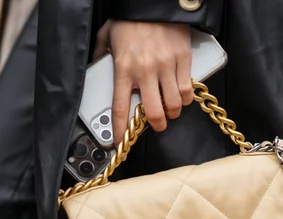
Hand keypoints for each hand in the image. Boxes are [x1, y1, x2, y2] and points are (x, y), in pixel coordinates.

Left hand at [95, 20, 193, 144]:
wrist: (154, 2)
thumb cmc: (131, 18)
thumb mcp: (107, 34)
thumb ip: (102, 53)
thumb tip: (96, 66)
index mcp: (123, 68)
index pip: (121, 107)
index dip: (121, 130)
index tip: (120, 141)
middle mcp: (145, 71)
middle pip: (153, 113)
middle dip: (156, 125)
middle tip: (157, 124)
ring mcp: (165, 67)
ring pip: (173, 105)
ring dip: (172, 113)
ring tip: (170, 110)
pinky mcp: (182, 60)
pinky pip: (186, 90)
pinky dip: (185, 98)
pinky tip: (181, 97)